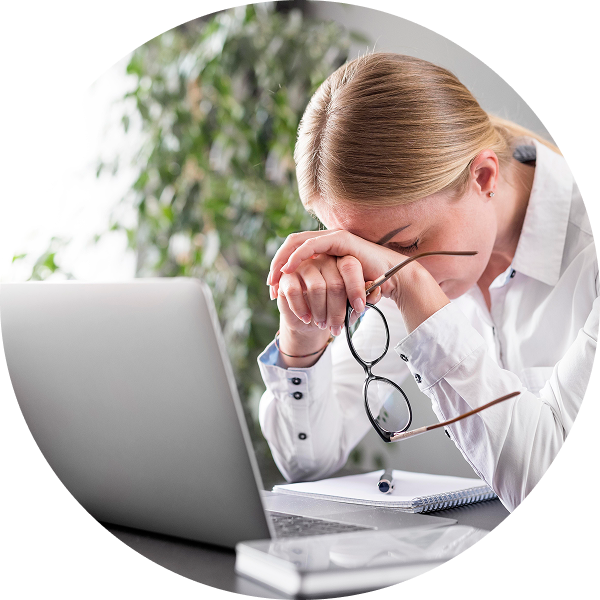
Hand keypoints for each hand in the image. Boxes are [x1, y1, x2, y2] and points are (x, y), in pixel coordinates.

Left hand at [268, 229, 451, 331]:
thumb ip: (323, 292)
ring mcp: (332, 238)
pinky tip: (289, 269)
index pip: (293, 254)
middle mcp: (326, 241)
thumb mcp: (338, 292)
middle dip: (276, 265)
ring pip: (297, 242)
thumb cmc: (367, 287)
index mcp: (323, 251)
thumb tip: (305, 305)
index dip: (280, 270)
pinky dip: (298, 256)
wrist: (392, 280)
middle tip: (270, 285)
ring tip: (274, 279)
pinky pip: (313, 245)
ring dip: (282, 260)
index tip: (273, 291)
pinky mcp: (340, 240)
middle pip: (290, 245)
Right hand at [274, 253, 381, 335]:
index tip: (359, 308)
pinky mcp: (287, 276)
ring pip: (316, 288)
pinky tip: (307, 318)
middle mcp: (324, 258)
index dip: (356, 289)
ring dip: (321, 312)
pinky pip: (295, 291)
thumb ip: (368, 298)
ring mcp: (305, 265)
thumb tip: (375, 292)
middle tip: (337, 328)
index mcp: (343, 260)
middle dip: (337, 311)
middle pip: (335, 283)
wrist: (312, 316)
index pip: (351, 267)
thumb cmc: (337, 307)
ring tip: (322, 324)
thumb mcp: (356, 306)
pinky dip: (302, 309)